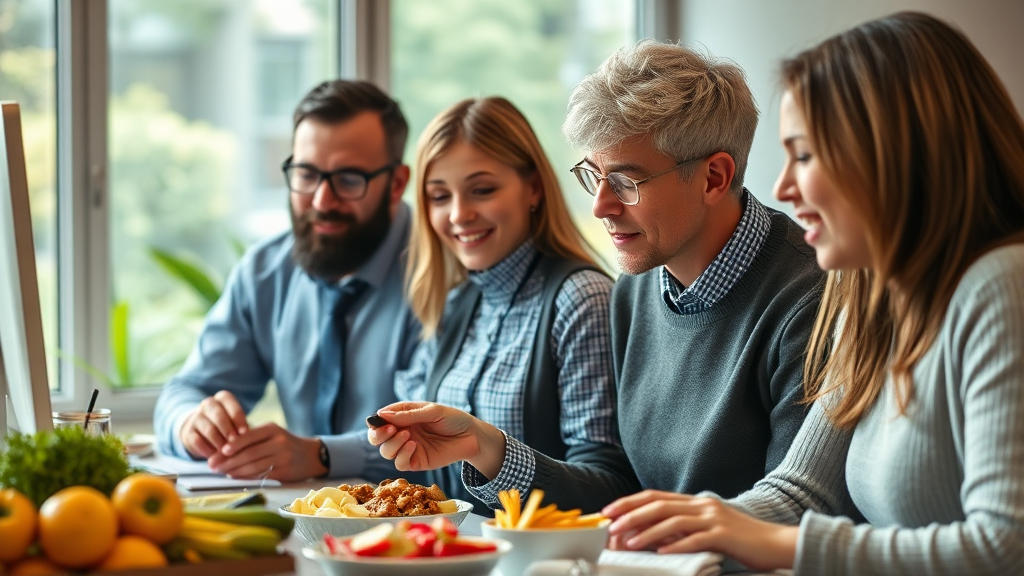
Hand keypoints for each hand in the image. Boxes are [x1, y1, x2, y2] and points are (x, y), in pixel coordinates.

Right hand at [179, 390, 248, 458]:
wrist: (202, 431)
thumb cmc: (227, 425)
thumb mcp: (235, 422)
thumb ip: (240, 427)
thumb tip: (245, 438)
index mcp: (222, 398)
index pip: (230, 404)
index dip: (238, 418)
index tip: (245, 432)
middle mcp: (208, 404)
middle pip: (218, 416)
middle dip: (228, 430)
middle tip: (235, 442)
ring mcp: (196, 417)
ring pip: (209, 430)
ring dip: (219, 443)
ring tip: (227, 452)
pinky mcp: (188, 432)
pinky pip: (198, 442)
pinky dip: (208, 450)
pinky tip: (215, 456)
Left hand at [206, 422, 325, 481]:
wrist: (310, 455)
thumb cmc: (284, 444)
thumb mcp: (272, 434)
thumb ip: (252, 439)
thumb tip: (224, 450)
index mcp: (272, 429)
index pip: (248, 437)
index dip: (233, 445)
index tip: (218, 451)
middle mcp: (279, 442)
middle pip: (249, 453)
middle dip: (228, 460)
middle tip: (213, 465)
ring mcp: (283, 458)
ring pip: (254, 466)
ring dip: (234, 470)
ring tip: (221, 472)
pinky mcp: (285, 472)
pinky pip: (261, 475)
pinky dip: (246, 476)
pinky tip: (235, 476)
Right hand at [367, 402, 505, 477]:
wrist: (472, 436)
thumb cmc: (453, 419)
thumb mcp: (432, 411)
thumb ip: (408, 414)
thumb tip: (381, 414)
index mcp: (404, 417)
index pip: (380, 420)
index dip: (376, 422)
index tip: (379, 421)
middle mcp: (402, 432)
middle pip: (377, 438)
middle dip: (378, 435)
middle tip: (389, 430)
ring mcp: (408, 448)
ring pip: (386, 451)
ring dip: (392, 443)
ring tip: (408, 435)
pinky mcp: (416, 462)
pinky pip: (399, 463)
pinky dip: (402, 454)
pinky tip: (413, 445)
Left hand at [602, 490, 797, 571]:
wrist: (776, 543)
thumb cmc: (740, 539)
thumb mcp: (708, 528)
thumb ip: (684, 527)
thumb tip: (654, 536)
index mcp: (696, 502)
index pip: (655, 496)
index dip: (630, 502)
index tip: (610, 511)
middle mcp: (702, 505)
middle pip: (659, 505)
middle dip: (631, 514)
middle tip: (611, 526)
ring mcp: (713, 519)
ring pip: (673, 521)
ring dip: (648, 531)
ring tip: (629, 542)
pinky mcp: (724, 535)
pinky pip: (696, 539)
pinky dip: (677, 545)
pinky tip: (662, 552)